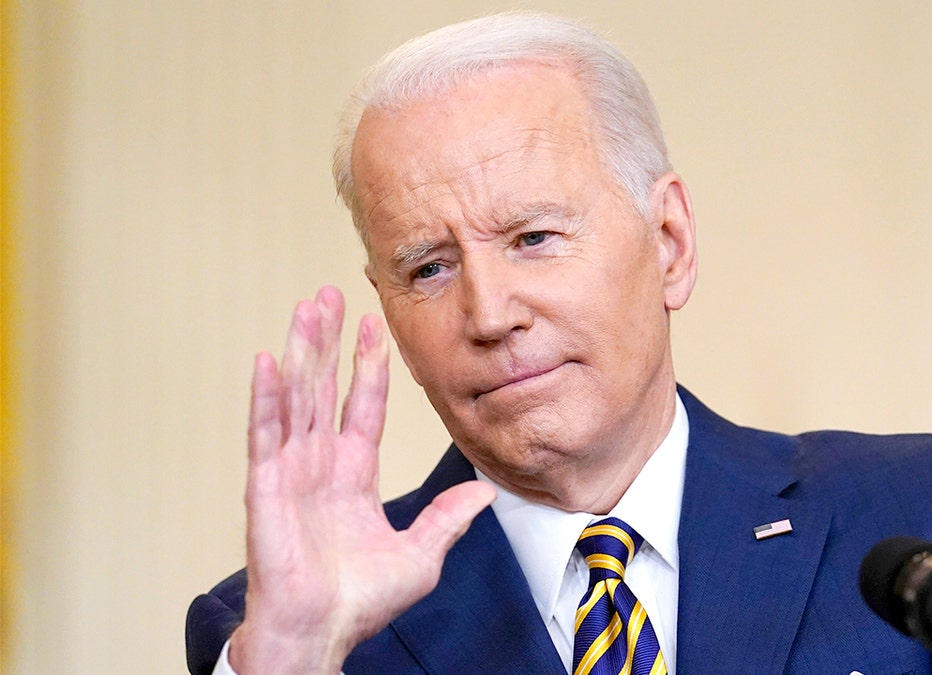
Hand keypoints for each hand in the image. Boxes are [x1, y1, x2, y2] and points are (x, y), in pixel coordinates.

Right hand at [228, 286, 494, 673]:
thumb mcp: (421, 553)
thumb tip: (485, 491)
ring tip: (305, 309)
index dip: (369, 365)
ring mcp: (291, 472)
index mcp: (353, 475)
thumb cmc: (361, 601)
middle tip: (331, 295)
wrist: (323, 632)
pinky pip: (266, 434)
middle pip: (324, 388)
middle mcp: (320, 465)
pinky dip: (266, 397)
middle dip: (328, 341)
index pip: (363, 406)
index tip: (375, 326)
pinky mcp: (266, 487)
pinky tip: (268, 360)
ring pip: (297, 398)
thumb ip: (448, 518)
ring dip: (301, 352)